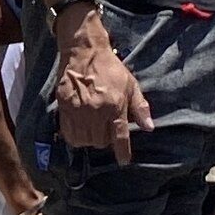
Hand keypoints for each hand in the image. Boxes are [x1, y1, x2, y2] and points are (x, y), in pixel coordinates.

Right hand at [54, 12, 151, 160]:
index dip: (122, 152)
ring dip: (90, 139)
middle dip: (105, 139)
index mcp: (115, 106)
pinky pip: (69, 134)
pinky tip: (80, 129)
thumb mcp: (130, 84)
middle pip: (100, 141)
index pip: (120, 137)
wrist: (84, 53)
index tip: (123, 161)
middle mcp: (96, 111)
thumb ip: (140, 107)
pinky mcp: (65, 109)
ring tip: (93, 129)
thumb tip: (149, 127)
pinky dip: (75, 136)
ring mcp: (78, 111)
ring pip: (85, 140)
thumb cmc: (110, 68)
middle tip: (105, 128)